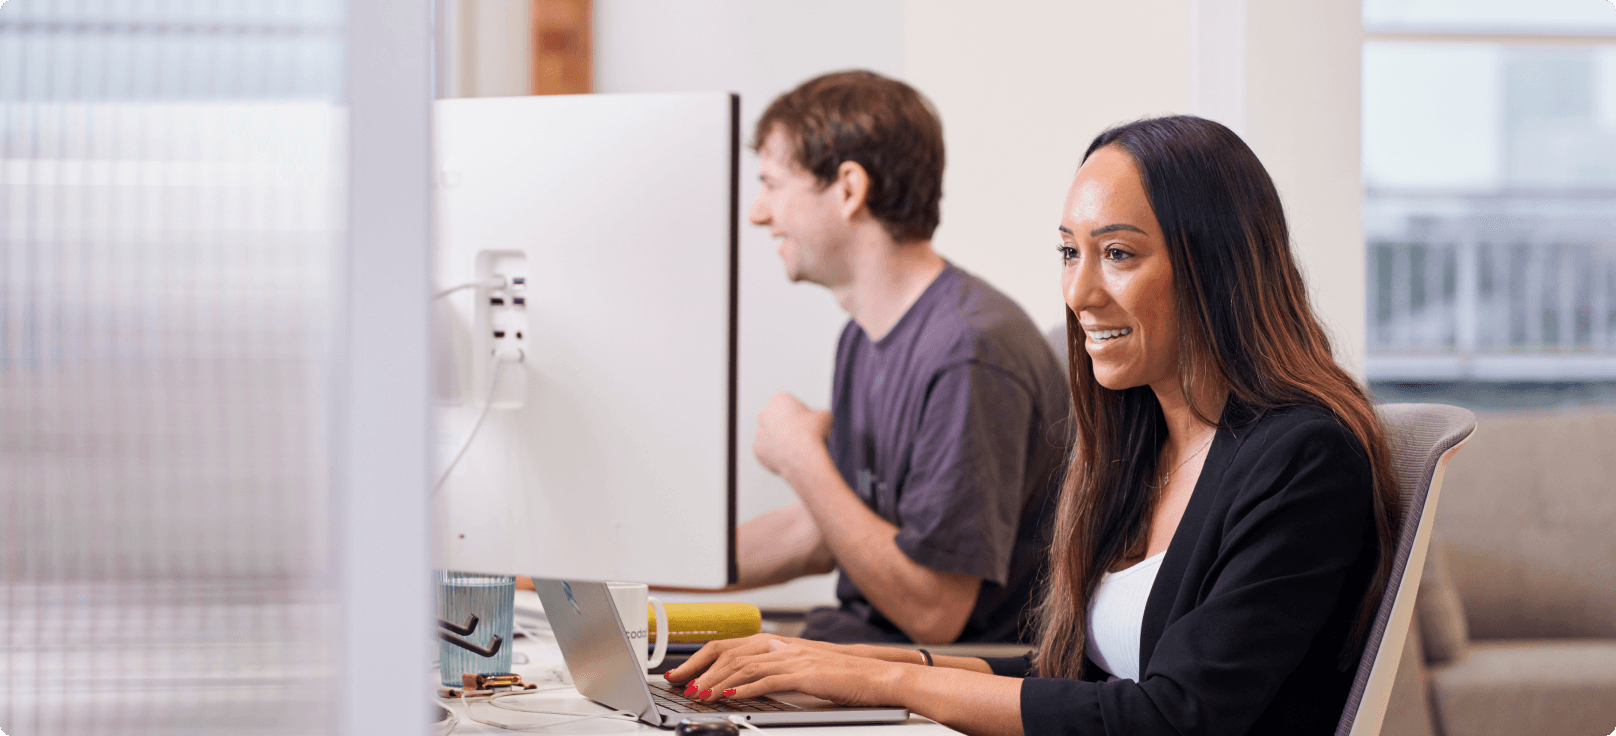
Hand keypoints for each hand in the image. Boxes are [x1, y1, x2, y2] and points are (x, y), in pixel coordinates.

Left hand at [665, 635, 900, 707]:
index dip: (701, 658)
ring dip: (717, 682)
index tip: (682, 673)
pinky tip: (729, 696)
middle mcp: (782, 646)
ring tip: (699, 696)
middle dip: (701, 671)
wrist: (875, 677)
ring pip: (744, 666)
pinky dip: (744, 688)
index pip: (730, 645)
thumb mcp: (800, 671)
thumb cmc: (841, 677)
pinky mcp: (804, 673)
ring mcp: (793, 658)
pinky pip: (768, 680)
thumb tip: (740, 684)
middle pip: (731, 653)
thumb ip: (772, 672)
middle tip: (681, 686)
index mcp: (779, 643)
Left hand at [752, 393, 832, 480]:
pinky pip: (767, 451)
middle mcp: (764, 414)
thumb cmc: (812, 434)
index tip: (808, 423)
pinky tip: (788, 457)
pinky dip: (775, 454)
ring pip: (770, 436)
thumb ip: (816, 414)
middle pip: (777, 419)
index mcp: (779, 400)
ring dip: (780, 440)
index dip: (800, 414)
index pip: (789, 405)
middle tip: (801, 436)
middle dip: (786, 426)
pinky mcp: (757, 449)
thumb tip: (816, 420)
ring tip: (796, 449)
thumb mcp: (824, 415)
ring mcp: (759, 432)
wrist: (803, 457)